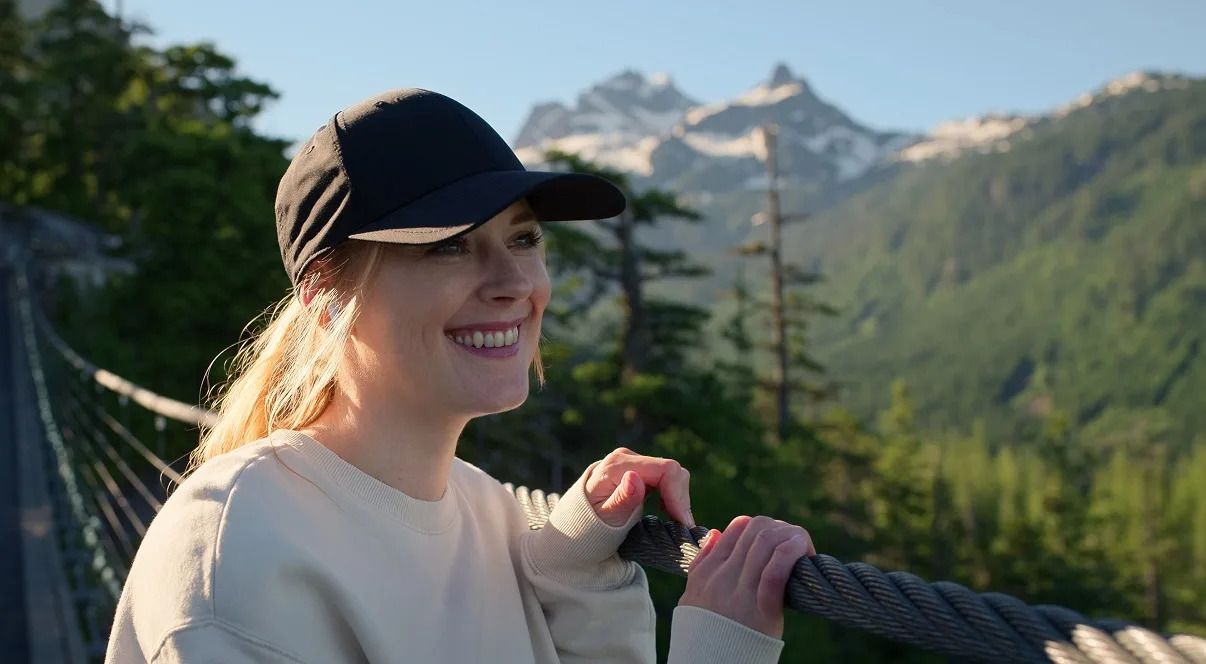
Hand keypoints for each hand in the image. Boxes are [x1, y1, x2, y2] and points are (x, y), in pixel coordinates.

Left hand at [583, 447, 694, 528]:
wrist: (571, 526)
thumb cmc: (585, 528)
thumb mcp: (603, 520)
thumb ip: (621, 500)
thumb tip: (635, 478)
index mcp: (617, 465)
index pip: (665, 469)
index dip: (679, 495)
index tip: (683, 523)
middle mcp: (625, 457)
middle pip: (671, 470)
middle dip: (680, 499)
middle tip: (679, 528)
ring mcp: (632, 462)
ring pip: (671, 475)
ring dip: (677, 499)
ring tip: (673, 523)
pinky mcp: (637, 471)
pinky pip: (664, 479)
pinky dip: (671, 496)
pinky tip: (665, 514)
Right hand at [679, 515, 814, 638]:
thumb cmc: (705, 635)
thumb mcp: (693, 598)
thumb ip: (702, 564)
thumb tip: (716, 532)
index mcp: (707, 572)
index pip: (738, 528)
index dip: (763, 528)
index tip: (776, 542)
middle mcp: (722, 577)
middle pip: (757, 529)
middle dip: (782, 530)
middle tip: (795, 547)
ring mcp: (740, 593)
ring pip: (766, 542)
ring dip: (793, 538)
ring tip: (803, 552)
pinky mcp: (762, 611)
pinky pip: (776, 572)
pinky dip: (792, 554)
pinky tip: (805, 555)